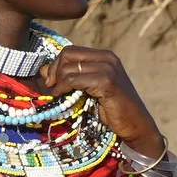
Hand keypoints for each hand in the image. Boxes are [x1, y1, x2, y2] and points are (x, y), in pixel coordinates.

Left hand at [41, 46, 162, 154]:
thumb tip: (43, 70)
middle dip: (54, 71)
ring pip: (68, 68)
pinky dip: (63, 88)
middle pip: (67, 55)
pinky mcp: (107, 81)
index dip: (56, 65)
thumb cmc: (109, 108)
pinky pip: (74, 79)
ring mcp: (108, 68)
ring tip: (58, 95)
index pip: (70, 51)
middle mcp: (107, 58)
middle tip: (52, 88)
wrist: (134, 124)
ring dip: (58, 83)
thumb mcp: (86, 89)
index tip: (51, 82)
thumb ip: (69, 77)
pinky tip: (64, 97)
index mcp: (104, 56)